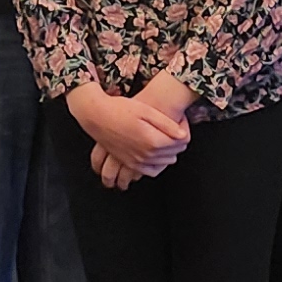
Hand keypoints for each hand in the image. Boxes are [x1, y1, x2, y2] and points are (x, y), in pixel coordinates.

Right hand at [68, 82, 185, 187]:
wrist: (97, 115)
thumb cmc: (119, 109)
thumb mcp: (146, 111)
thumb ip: (167, 124)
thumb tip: (183, 135)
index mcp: (152, 141)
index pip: (180, 144)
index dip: (184, 133)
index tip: (181, 124)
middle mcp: (145, 155)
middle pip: (173, 154)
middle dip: (177, 144)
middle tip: (175, 131)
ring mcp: (136, 161)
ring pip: (163, 164)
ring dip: (168, 154)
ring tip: (167, 140)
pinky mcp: (128, 163)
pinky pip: (149, 171)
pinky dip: (157, 165)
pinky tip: (156, 155)